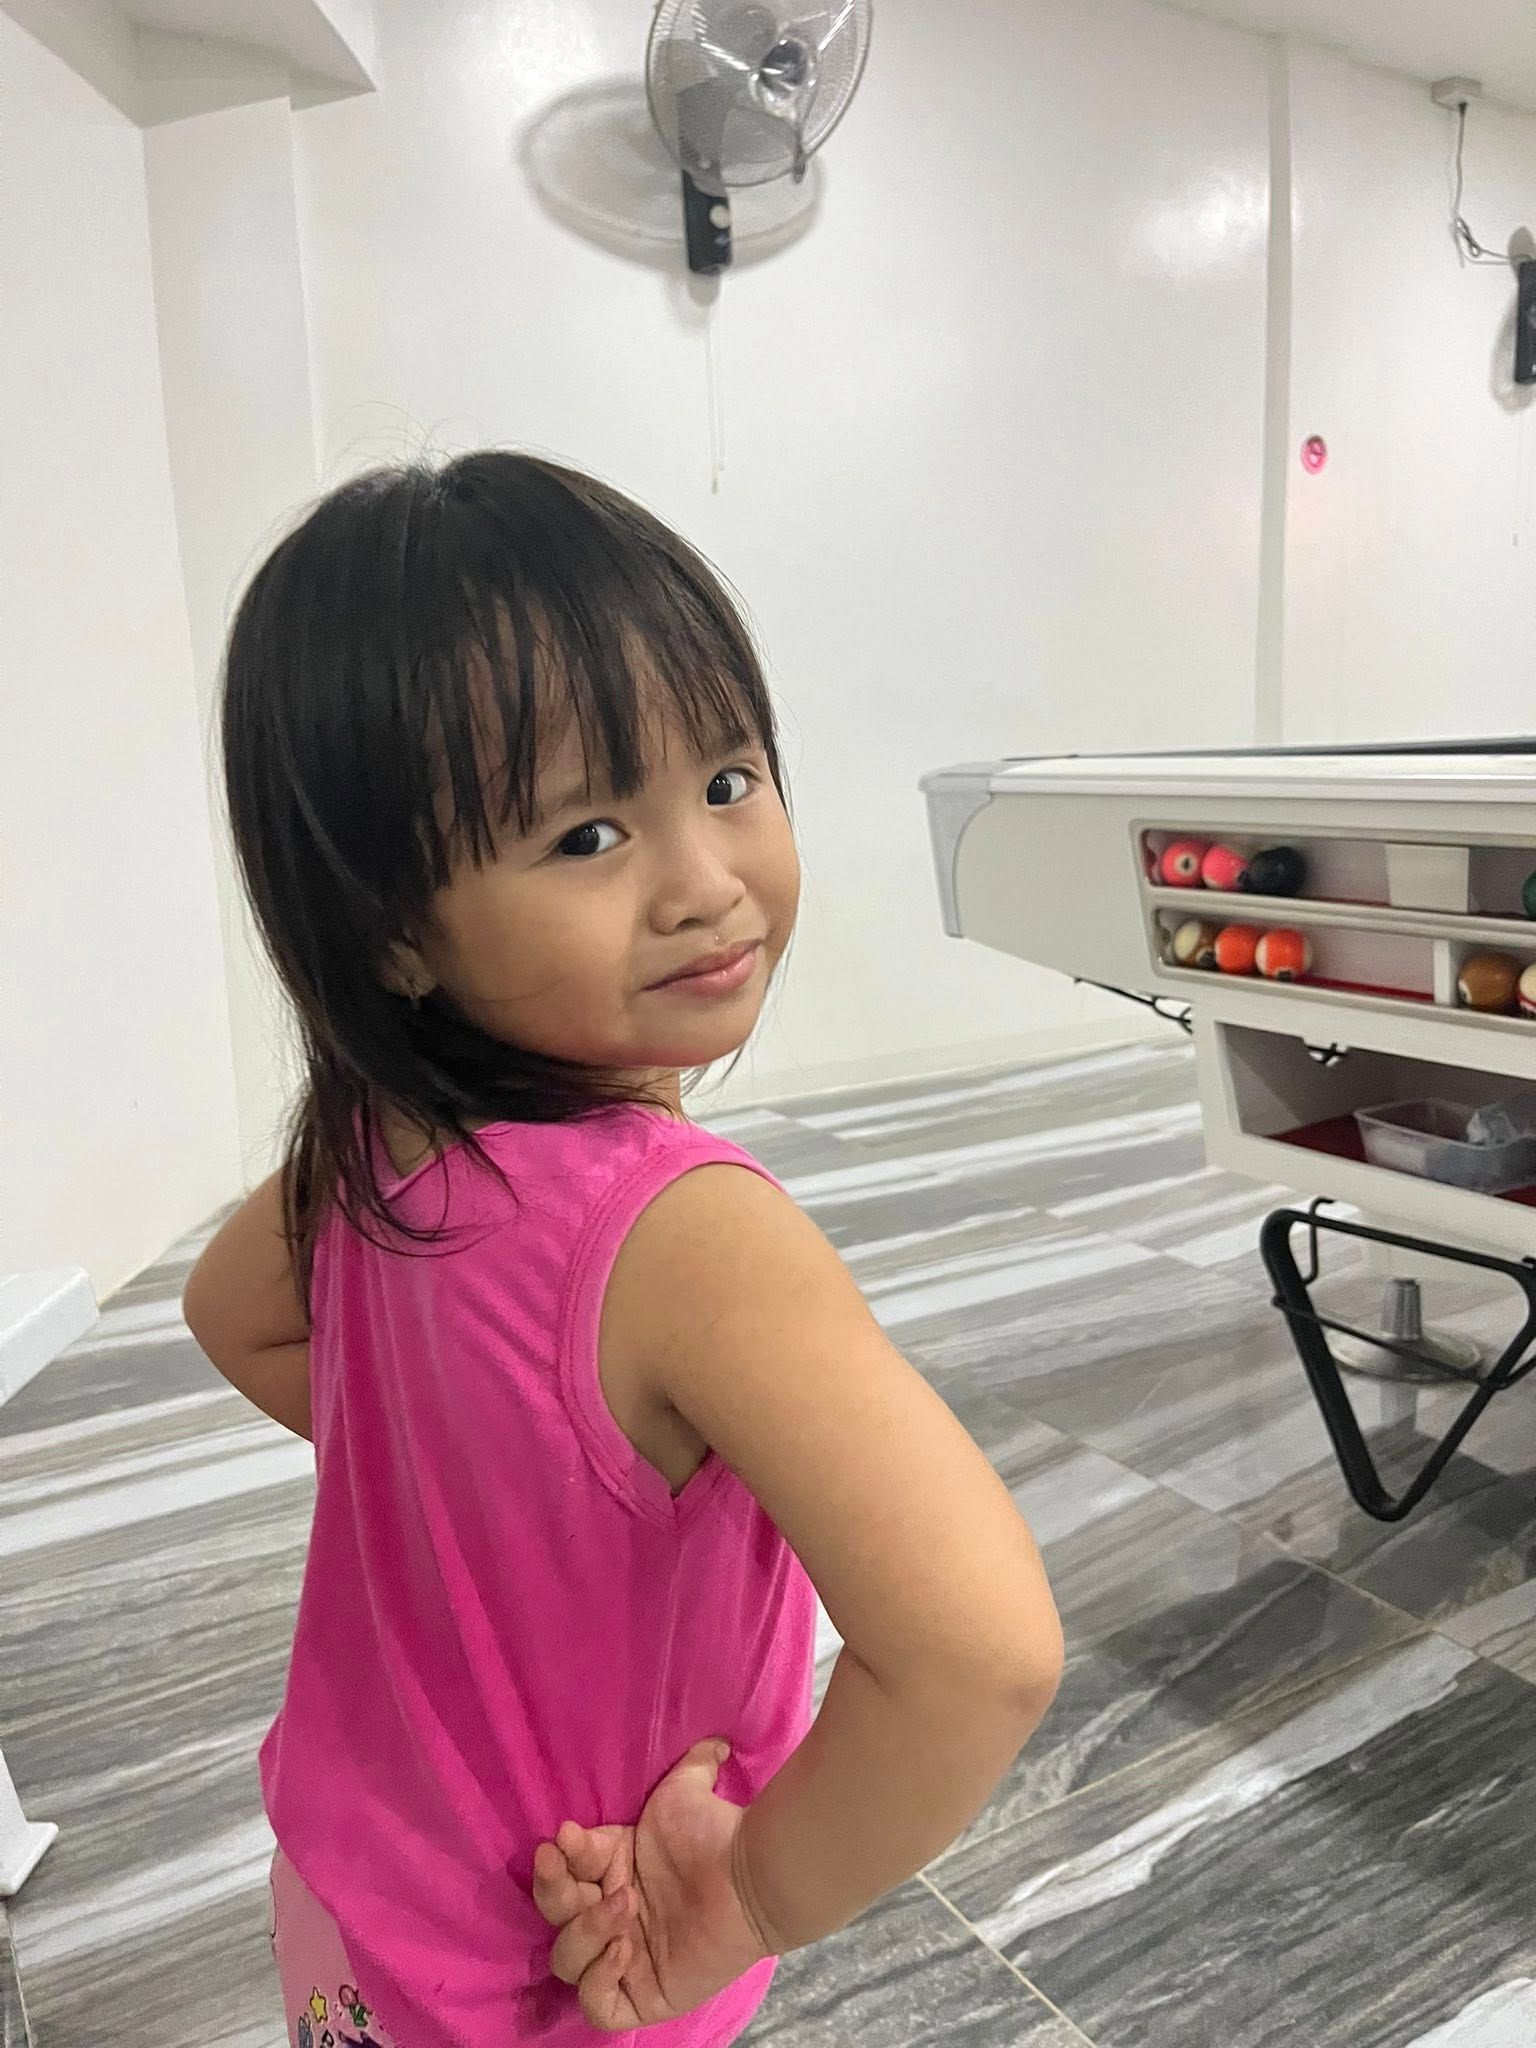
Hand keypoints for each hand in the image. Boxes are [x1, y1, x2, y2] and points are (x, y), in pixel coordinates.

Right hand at [532, 1738, 776, 2031]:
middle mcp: (612, 1916)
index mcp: (611, 1872)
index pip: (564, 1872)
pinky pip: (598, 2005)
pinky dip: (599, 1979)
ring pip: (569, 1961)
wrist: (751, 1875)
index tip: (564, 1838)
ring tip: (623, 1905)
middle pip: (557, 1919)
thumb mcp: (687, 1790)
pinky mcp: (644, 1997)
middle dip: (556, 1894)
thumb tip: (717, 1740)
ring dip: (586, 1932)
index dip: (558, 1861)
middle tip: (581, 1875)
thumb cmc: (716, 1832)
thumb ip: (693, 1763)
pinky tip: (625, 1948)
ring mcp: (625, 1960)